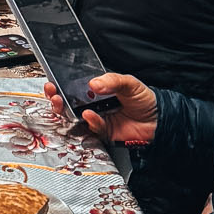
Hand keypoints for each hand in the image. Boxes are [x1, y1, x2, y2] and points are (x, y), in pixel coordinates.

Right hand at [44, 69, 158, 147]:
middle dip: (57, 98)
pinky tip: (89, 114)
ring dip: (66, 110)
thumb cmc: (145, 100)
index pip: (74, 87)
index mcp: (98, 91)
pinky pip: (92, 127)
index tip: (53, 82)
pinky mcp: (104, 132)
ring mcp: (98, 119)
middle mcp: (94, 105)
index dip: (61, 85)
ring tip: (63, 102)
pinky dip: (89, 121)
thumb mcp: (129, 83)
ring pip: (76, 117)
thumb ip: (112, 80)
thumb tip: (94, 83)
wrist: (160, 121)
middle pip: (70, 103)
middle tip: (53, 93)